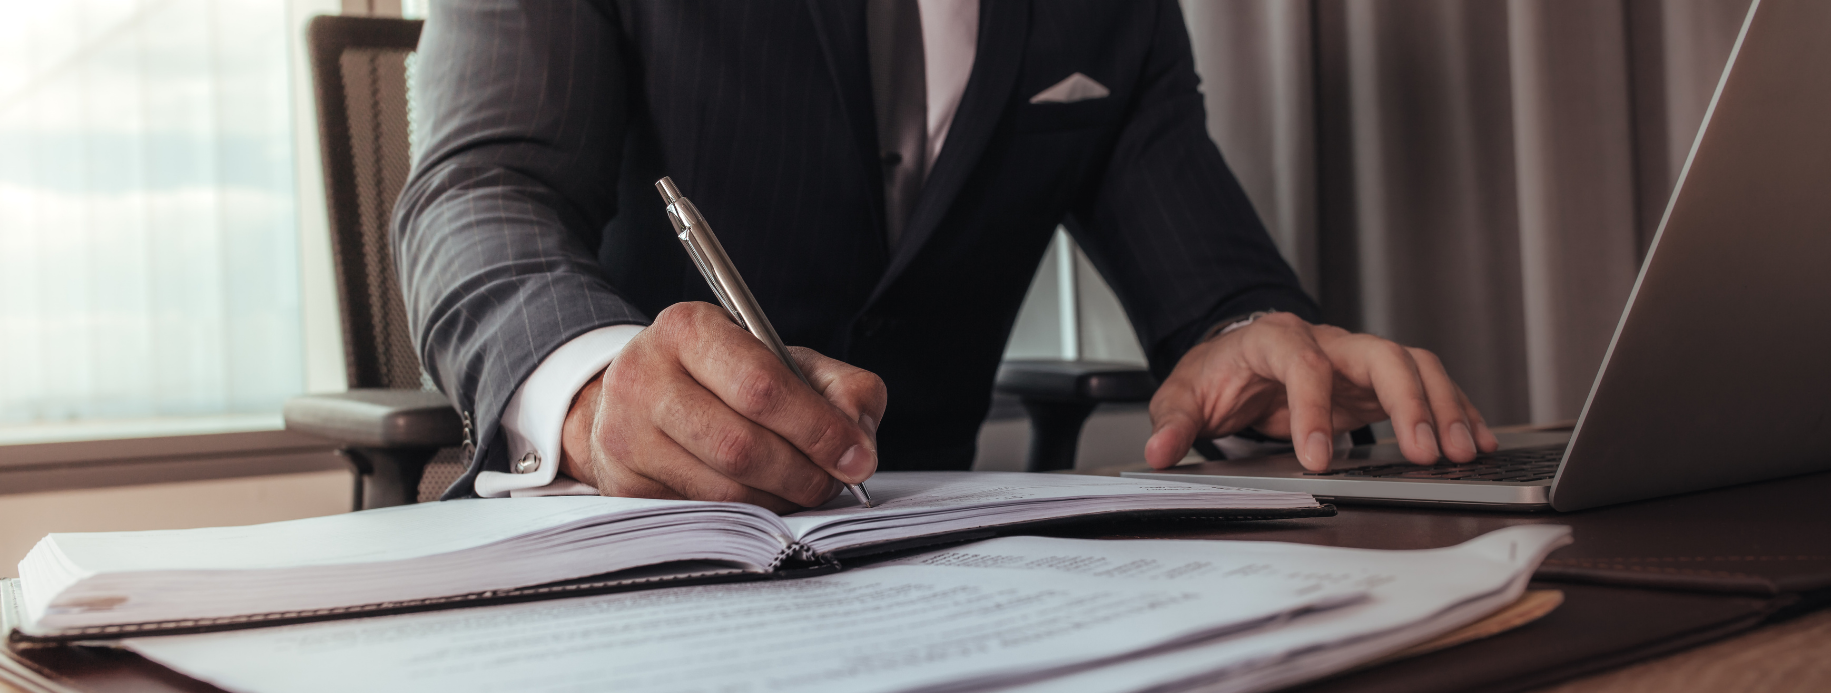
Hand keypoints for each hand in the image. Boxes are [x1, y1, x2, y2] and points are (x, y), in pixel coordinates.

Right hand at [560, 302, 886, 512]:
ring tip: (804, 488)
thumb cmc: (722, 375)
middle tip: (834, 481)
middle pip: (741, 447)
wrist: (639, 394)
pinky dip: (749, 515)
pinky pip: (703, 515)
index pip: (761, 386)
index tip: (856, 456)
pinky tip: (766, 498)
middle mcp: (644, 378)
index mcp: (688, 330)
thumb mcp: (782, 359)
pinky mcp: (623, 485)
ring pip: (723, 491)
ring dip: (780, 500)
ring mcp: (626, 435)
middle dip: (803, 473)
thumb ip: (838, 388)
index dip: (817, 428)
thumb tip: (858, 445)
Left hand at [1143, 312, 1498, 470]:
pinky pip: (1427, 386)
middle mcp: (1327, 342)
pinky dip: (1456, 410)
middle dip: (1408, 401)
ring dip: (1444, 406)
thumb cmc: (1216, 372)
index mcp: (1276, 339)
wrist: (1235, 355)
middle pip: (1381, 354)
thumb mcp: (1182, 393)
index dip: (1312, 408)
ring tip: (1461, 451)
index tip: (1316, 457)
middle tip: (1423, 452)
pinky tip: (1477, 441)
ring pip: (1414, 365)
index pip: (1302, 364)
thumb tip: (1160, 449)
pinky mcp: (1377, 383)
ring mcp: (1357, 360)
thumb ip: (1174, 420)